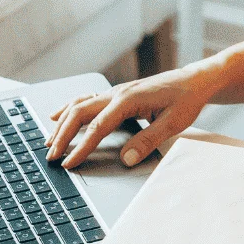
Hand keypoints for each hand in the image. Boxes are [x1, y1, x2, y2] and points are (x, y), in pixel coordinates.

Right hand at [46, 67, 219, 168]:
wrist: (194, 81)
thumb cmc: (186, 99)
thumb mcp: (173, 123)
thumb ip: (148, 140)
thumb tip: (126, 159)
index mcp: (128, 100)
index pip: (98, 127)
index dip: (82, 147)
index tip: (69, 163)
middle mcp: (117, 93)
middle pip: (80, 113)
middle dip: (62, 135)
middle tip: (51, 156)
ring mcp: (115, 92)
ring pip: (79, 105)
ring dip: (62, 123)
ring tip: (48, 142)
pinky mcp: (116, 95)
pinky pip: (86, 100)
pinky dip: (69, 109)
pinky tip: (58, 116)